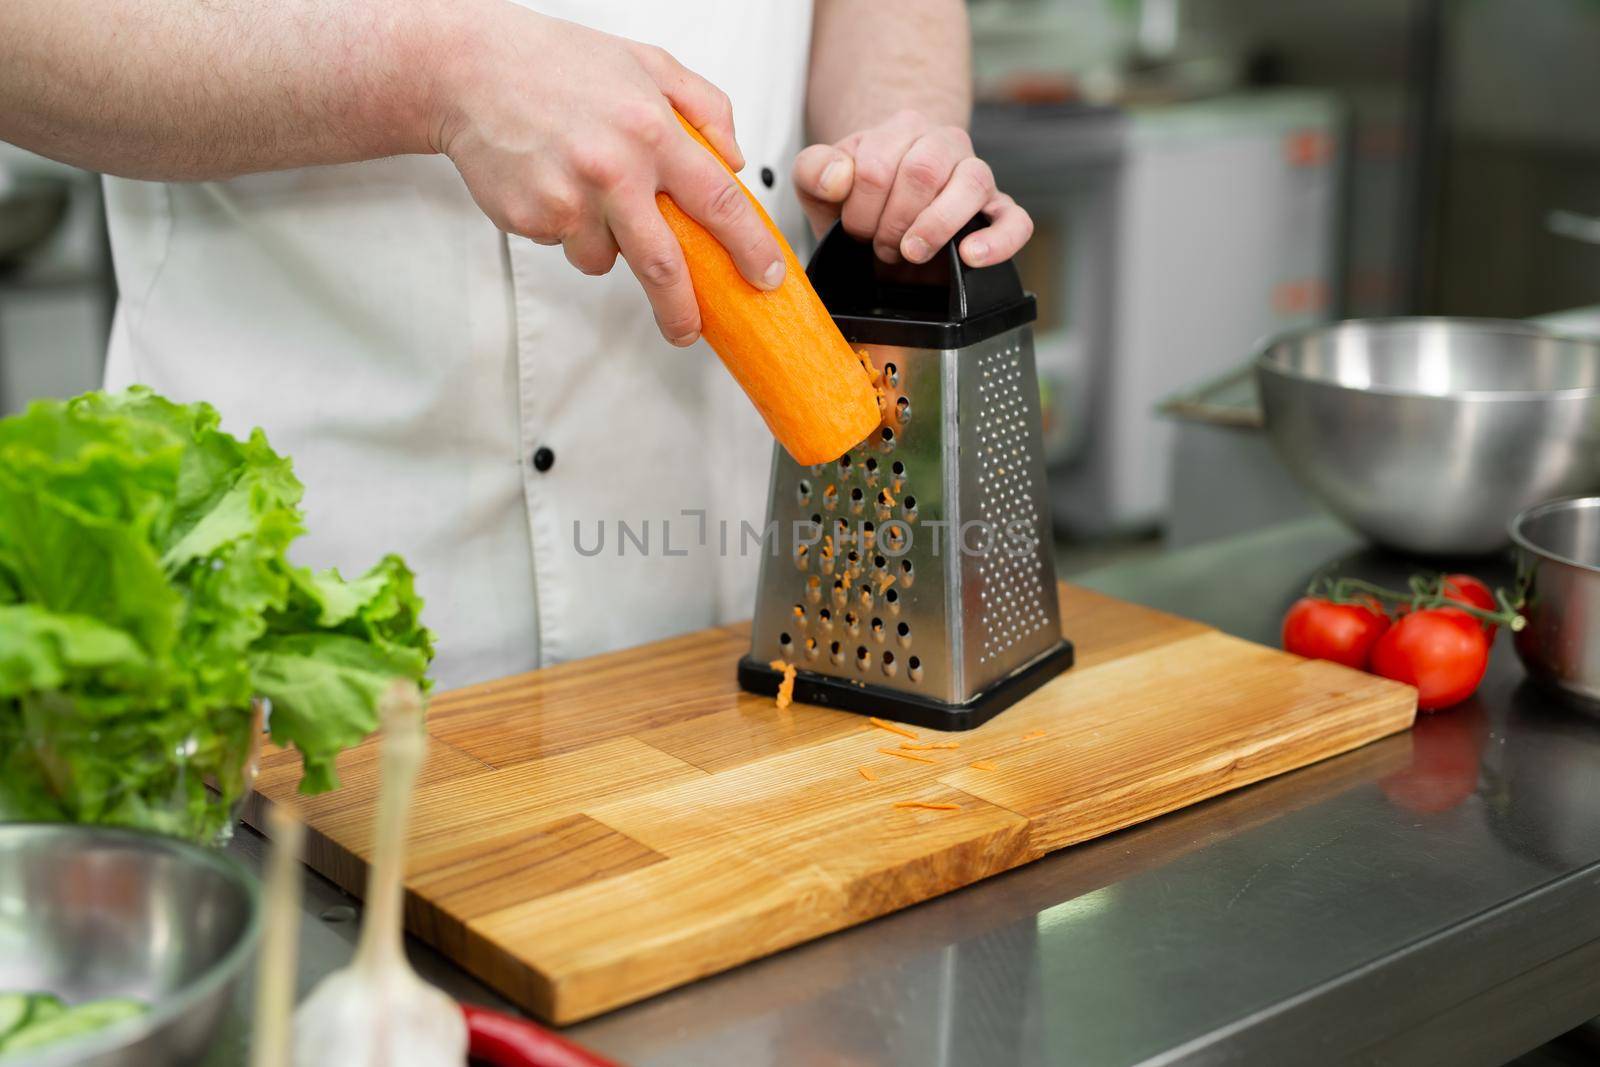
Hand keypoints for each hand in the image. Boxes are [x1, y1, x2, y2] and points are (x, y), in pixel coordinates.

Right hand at [432, 7, 784, 345]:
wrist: (469, 70)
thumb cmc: (559, 63)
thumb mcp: (648, 62)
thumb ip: (705, 106)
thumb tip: (737, 160)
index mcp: (651, 130)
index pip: (718, 201)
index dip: (749, 247)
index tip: (764, 276)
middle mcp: (613, 169)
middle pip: (663, 267)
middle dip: (681, 310)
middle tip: (689, 330)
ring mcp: (569, 199)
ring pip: (606, 260)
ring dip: (608, 244)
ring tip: (587, 191)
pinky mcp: (532, 218)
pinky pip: (565, 246)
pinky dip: (568, 228)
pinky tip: (553, 182)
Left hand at [792, 110, 1031, 267]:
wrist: (887, 216)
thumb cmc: (856, 199)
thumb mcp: (820, 183)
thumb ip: (813, 169)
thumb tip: (839, 177)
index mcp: (902, 128)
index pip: (878, 164)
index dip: (859, 208)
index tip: (855, 228)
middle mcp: (945, 143)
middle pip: (922, 171)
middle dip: (891, 221)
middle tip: (881, 245)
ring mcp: (977, 175)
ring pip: (973, 183)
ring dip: (933, 227)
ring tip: (911, 252)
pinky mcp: (998, 212)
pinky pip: (1016, 220)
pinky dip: (998, 240)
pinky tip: (971, 256)